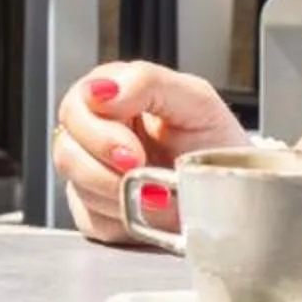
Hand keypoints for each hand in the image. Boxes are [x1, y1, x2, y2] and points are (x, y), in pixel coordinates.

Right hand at [52, 61, 247, 244]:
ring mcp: (93, 172)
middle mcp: (97, 131)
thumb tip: (101, 90)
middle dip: (105, 164)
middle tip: (140, 170)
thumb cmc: (216, 142)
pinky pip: (90, 218)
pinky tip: (145, 211)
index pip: (78, 102)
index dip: (98, 129)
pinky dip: (121, 219)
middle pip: (66, 145)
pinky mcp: (96, 211)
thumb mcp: (196, 100)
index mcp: (115, 94)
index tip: (132, 150)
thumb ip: (148, 82)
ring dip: (118, 193)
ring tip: (156, 192)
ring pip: (75, 183)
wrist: (235, 190)